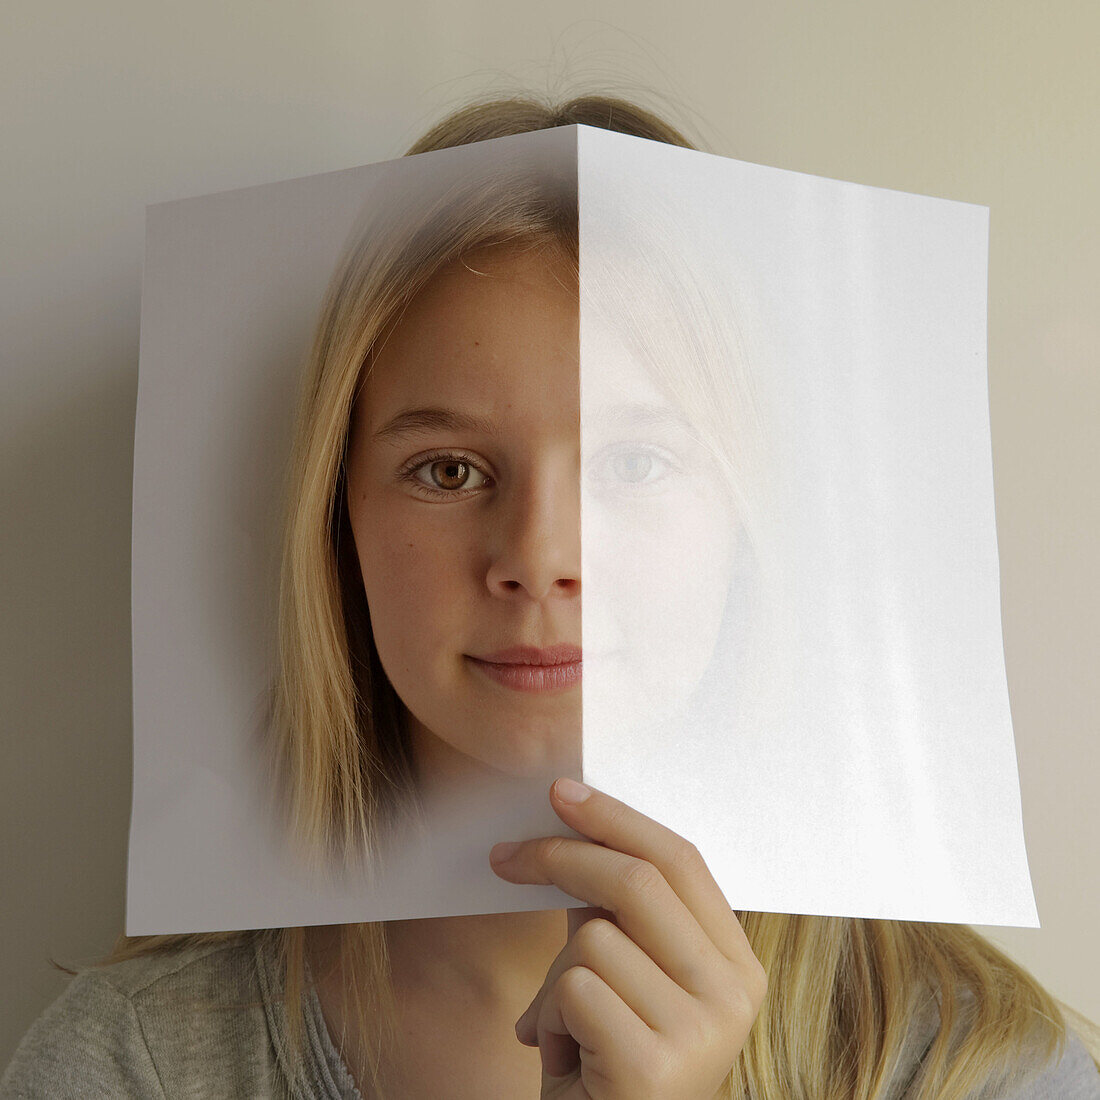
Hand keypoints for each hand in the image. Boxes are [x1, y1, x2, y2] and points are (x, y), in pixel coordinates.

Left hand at [488, 778, 765, 1098]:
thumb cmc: (609, 1068)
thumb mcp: (625, 981)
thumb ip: (615, 916)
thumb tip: (572, 831)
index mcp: (736, 964)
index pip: (681, 859)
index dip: (617, 818)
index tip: (561, 794)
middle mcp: (733, 993)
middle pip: (638, 881)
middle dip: (561, 856)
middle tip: (505, 857)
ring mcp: (703, 1031)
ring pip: (593, 938)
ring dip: (554, 982)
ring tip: (567, 1031)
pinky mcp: (656, 1066)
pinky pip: (574, 989)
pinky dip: (549, 1019)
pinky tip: (570, 1061)